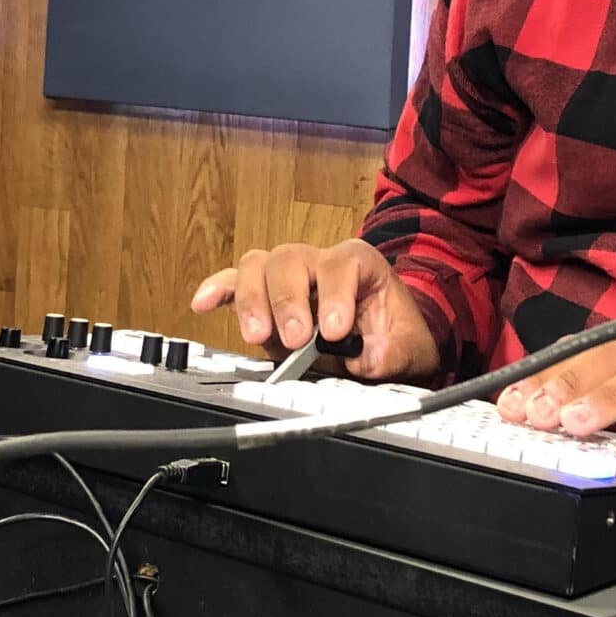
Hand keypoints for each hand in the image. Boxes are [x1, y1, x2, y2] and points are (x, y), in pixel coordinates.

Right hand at [190, 239, 439, 382]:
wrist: (388, 342)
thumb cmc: (397, 337)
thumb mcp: (412, 350)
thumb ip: (393, 353)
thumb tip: (366, 357)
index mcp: (359, 263)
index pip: (340, 266)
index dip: (334, 296)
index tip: (335, 330)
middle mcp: (319, 262)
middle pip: (290, 259)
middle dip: (289, 299)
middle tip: (296, 340)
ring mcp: (288, 278)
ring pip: (258, 266)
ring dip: (253, 300)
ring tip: (258, 336)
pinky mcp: (265, 298)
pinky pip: (234, 283)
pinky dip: (217, 290)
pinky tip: (202, 303)